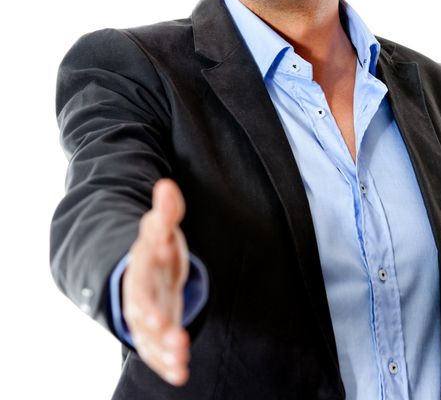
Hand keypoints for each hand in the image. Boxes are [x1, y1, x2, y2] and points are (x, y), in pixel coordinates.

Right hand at [122, 178, 190, 384]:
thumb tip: (166, 185)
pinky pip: (156, 351)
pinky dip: (166, 363)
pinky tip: (181, 373)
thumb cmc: (157, 245)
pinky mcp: (155, 331)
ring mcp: (146, 316)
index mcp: (140, 268)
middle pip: (144, 316)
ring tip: (182, 361)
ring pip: (150, 337)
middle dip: (158, 331)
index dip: (147, 304)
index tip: (159, 319)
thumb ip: (166, 211)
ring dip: (165, 351)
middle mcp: (139, 296)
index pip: (140, 287)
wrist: (146, 266)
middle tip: (178, 342)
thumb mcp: (162, 227)